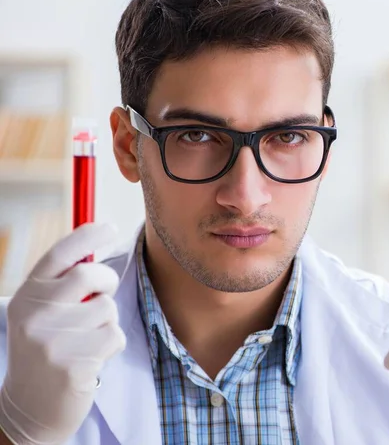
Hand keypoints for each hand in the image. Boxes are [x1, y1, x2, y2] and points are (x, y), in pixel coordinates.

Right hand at [0, 223, 126, 444]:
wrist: (30, 406)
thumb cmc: (46, 349)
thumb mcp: (41, 313)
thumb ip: (61, 284)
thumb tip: (95, 250)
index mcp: (27, 296)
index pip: (59, 254)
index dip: (87, 236)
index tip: (110, 227)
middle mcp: (35, 314)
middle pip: (89, 274)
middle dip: (107, 281)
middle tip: (103, 294)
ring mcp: (52, 340)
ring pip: (107, 308)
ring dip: (108, 321)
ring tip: (87, 339)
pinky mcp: (73, 364)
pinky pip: (115, 335)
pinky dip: (112, 345)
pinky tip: (91, 358)